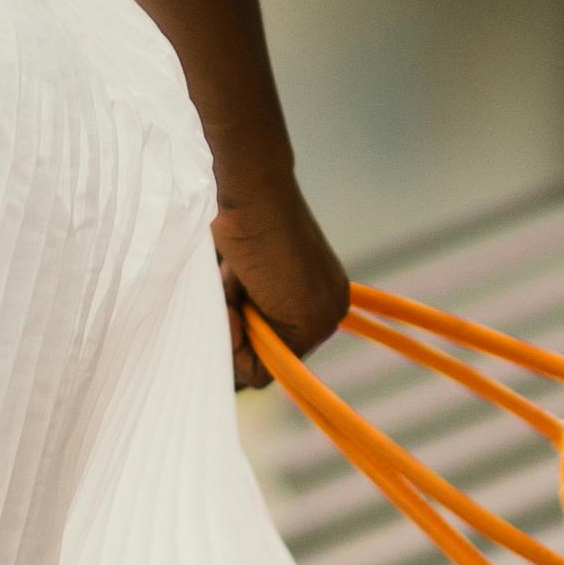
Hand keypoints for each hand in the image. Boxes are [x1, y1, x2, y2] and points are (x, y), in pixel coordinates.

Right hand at [213, 171, 348, 389]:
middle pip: (267, 354)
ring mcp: (324, 319)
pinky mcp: (311, 325)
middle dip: (237, 324)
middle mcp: (330, 309)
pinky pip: (257, 371)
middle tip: (236, 280)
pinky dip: (233, 339)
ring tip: (238, 278)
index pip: (275, 339)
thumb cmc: (243, 219)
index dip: (241, 321)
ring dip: (233, 324)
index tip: (234, 284)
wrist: (255, 194)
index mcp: (320, 293)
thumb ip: (250, 303)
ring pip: (259, 365)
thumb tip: (234, 341)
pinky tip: (239, 291)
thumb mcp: (246, 271)